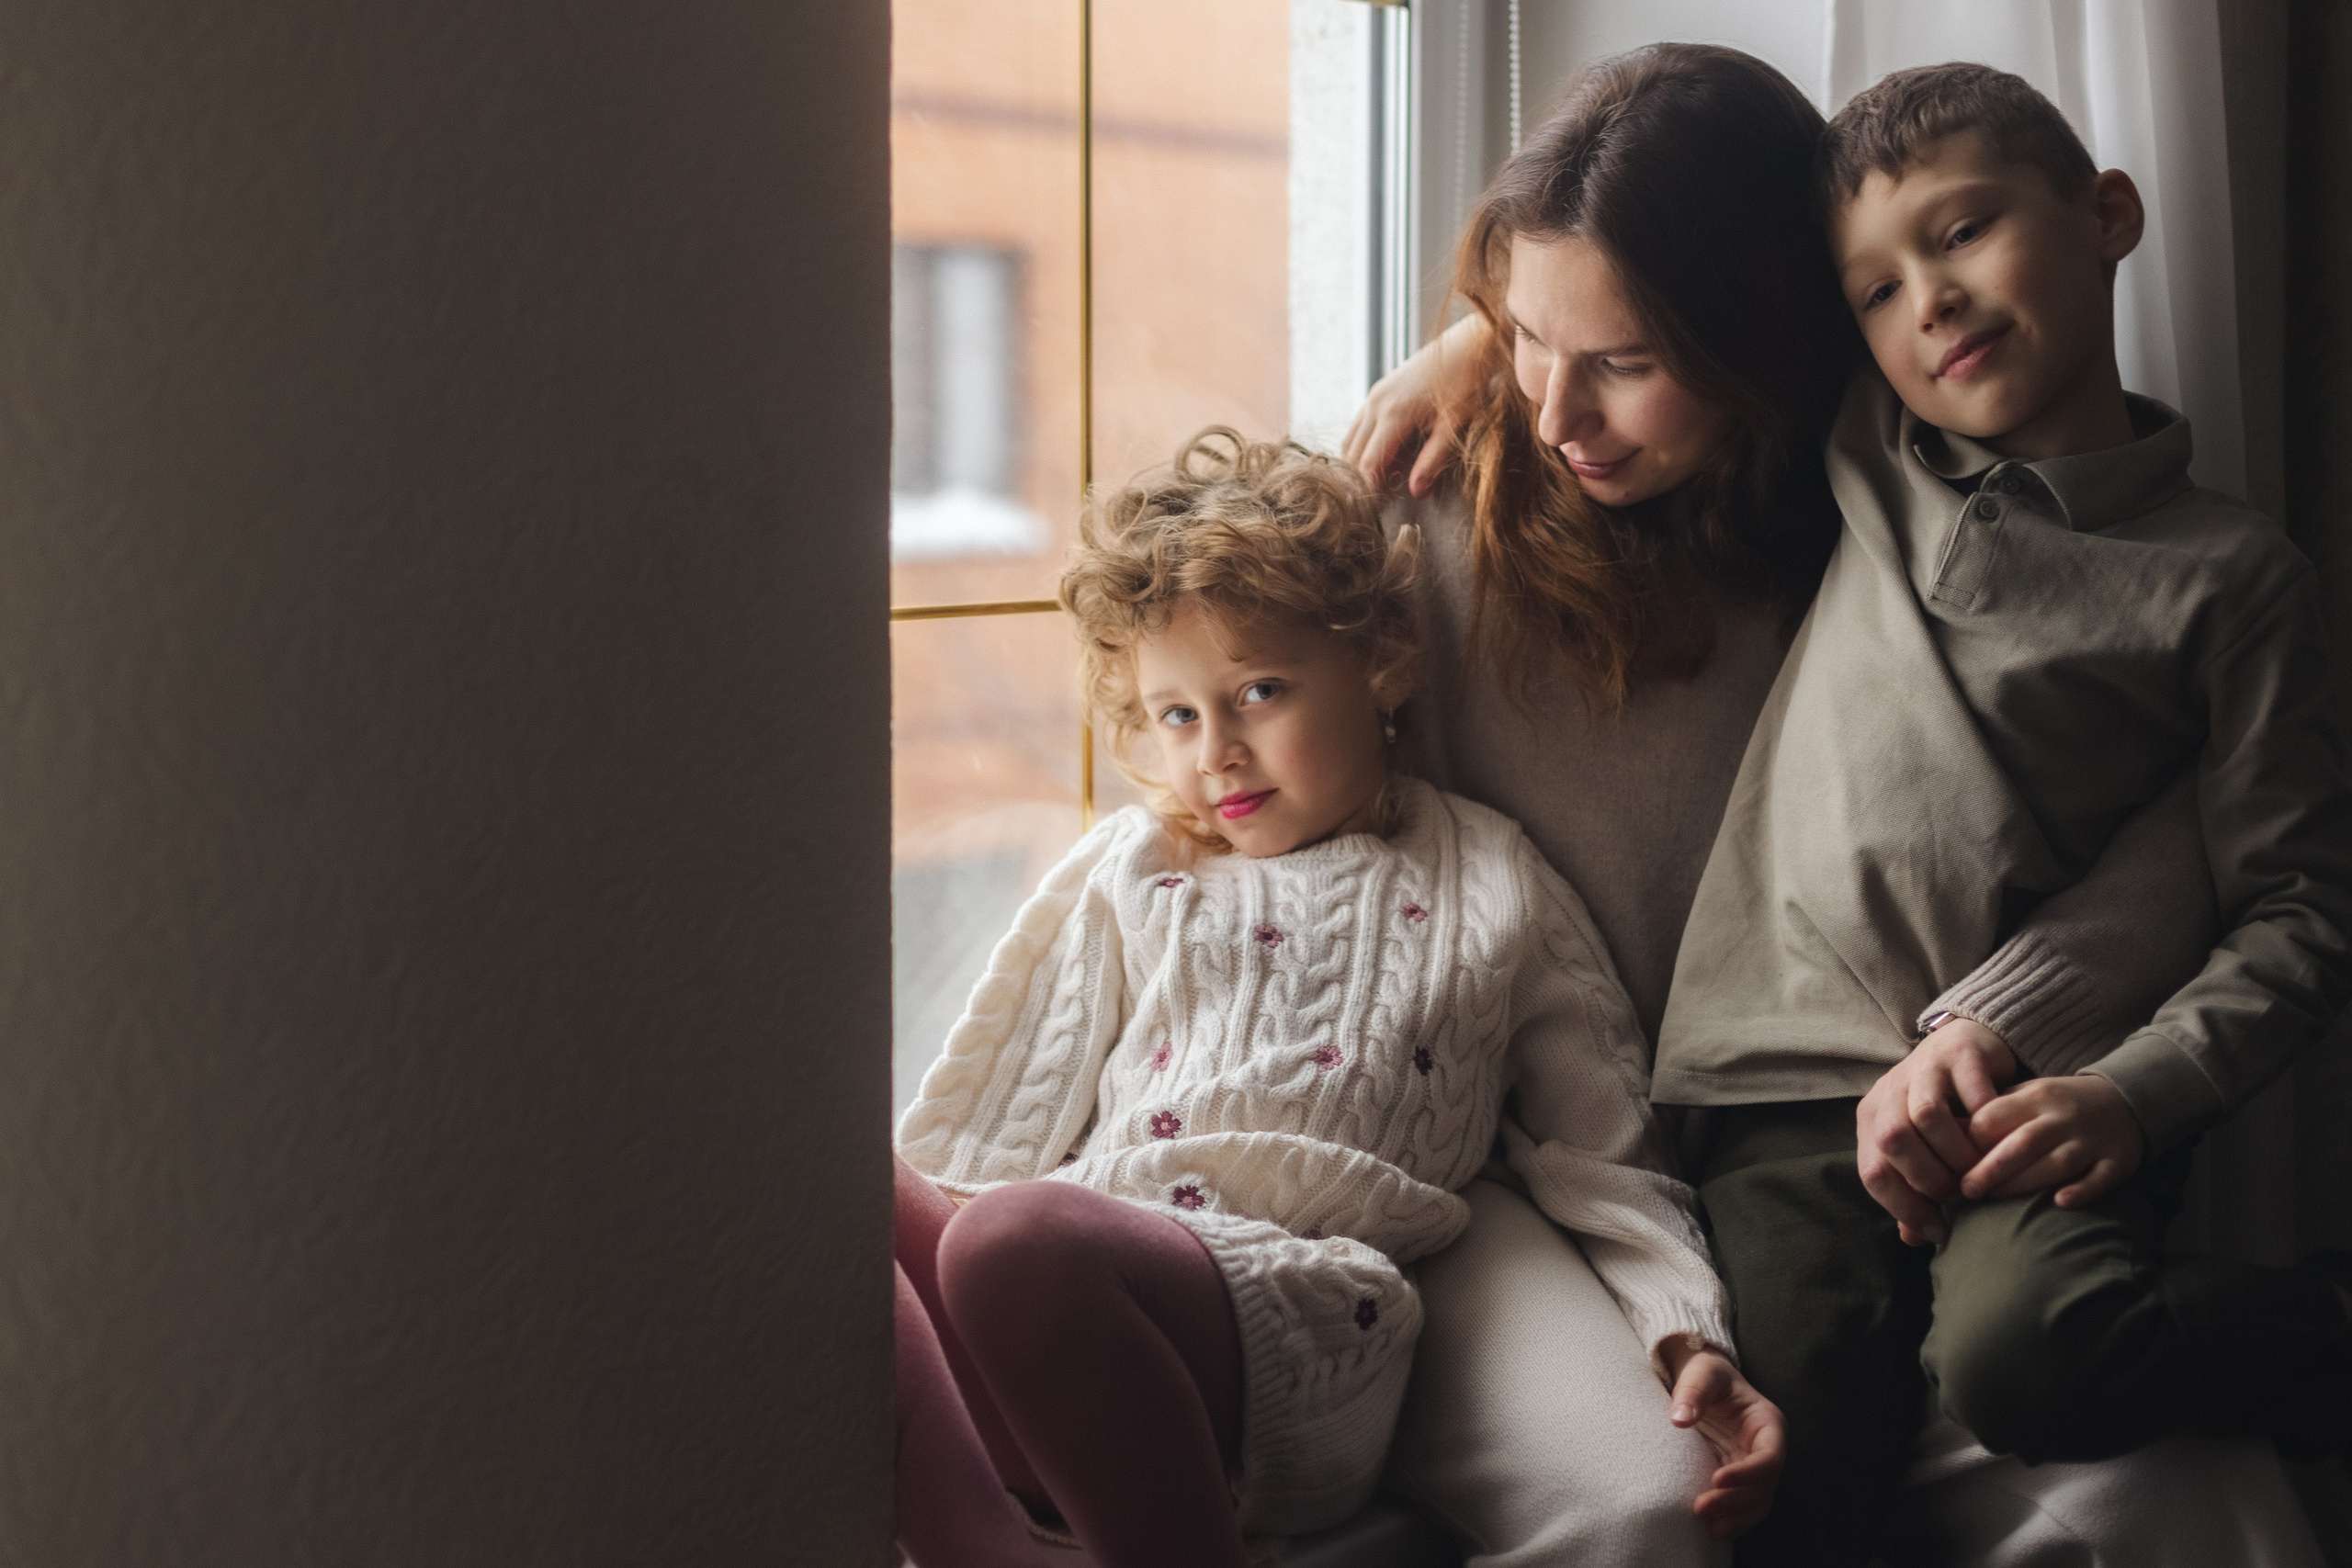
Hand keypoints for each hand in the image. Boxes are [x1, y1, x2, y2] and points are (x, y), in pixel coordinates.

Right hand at [1340, 314, 1484, 495]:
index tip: (1372, 514)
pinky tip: (1378, 460)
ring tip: (1373, 488)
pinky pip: (1359, 425)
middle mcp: (1376, 403)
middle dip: (1359, 481)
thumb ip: (1434, 460)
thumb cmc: (1469, 380)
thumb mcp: (1455, 425)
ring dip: (1357, 465)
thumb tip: (1416, 492)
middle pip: (1353, 454)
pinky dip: (1361, 447)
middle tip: (1371, 507)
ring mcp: (1375, 394)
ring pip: (1351, 439)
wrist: (1471, 341)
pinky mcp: (1380, 390)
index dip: (1368, 491)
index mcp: (1394, 414)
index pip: (1369, 464)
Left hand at [1661, 1340, 1784, 1538]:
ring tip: (1709, 1527)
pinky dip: (1732, 1521)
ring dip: (1736, 1518)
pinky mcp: (1737, 1480)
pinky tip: (1711, 1530)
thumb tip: (1679, 1419)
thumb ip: (1692, 1393)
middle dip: (1736, 1501)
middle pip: (1764, 1486)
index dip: (1748, 1473)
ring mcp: (1753, 1468)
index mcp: (1768, 1424)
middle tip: (1701, 1507)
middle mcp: (1766, 1450)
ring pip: (1758, 1504)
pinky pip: (1743, 1507)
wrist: (1702, 1384)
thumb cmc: (1706, 1374)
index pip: (1770, 1457)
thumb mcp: (1702, 1374)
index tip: (1717, 1479)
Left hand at [1856, 1017, 2017, 1245]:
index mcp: (1873, 1118)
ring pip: (1926, 1115)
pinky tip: (2000, 1141)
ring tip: (1977, 1171)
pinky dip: (1985, 1122)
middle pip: (1893, 1140)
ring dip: (1954, 1152)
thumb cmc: (1944, 1110)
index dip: (1904, 1207)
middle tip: (1960, 1196)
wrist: (1966, 1045)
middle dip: (1928, 1179)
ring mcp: (1924, 1068)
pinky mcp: (1960, 1053)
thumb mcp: (1922, 1147)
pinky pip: (1971, 1092)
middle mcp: (1891, 1091)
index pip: (1873, 1171)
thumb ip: (1914, 1188)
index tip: (1938, 1230)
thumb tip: (1912, 1237)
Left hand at [1962, 1073, 2144, 1207]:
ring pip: (2056, 1163)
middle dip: (1990, 1169)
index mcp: (2032, 1097)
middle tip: (1965, 1192)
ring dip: (2024, 1183)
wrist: (2123, 1100)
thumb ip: (1989, 1117)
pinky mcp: (2116, 1161)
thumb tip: (1941, 1144)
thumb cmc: (2054, 1108)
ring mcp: (2090, 1139)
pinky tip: (2061, 1203)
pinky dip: (2082, 1191)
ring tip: (1995, 1200)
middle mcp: (2061, 1117)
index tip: (1948, 1166)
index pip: (1993, 1118)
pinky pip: (2100, 1178)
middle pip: (2022, 1142)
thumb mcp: (2022, 1098)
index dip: (1967, 1143)